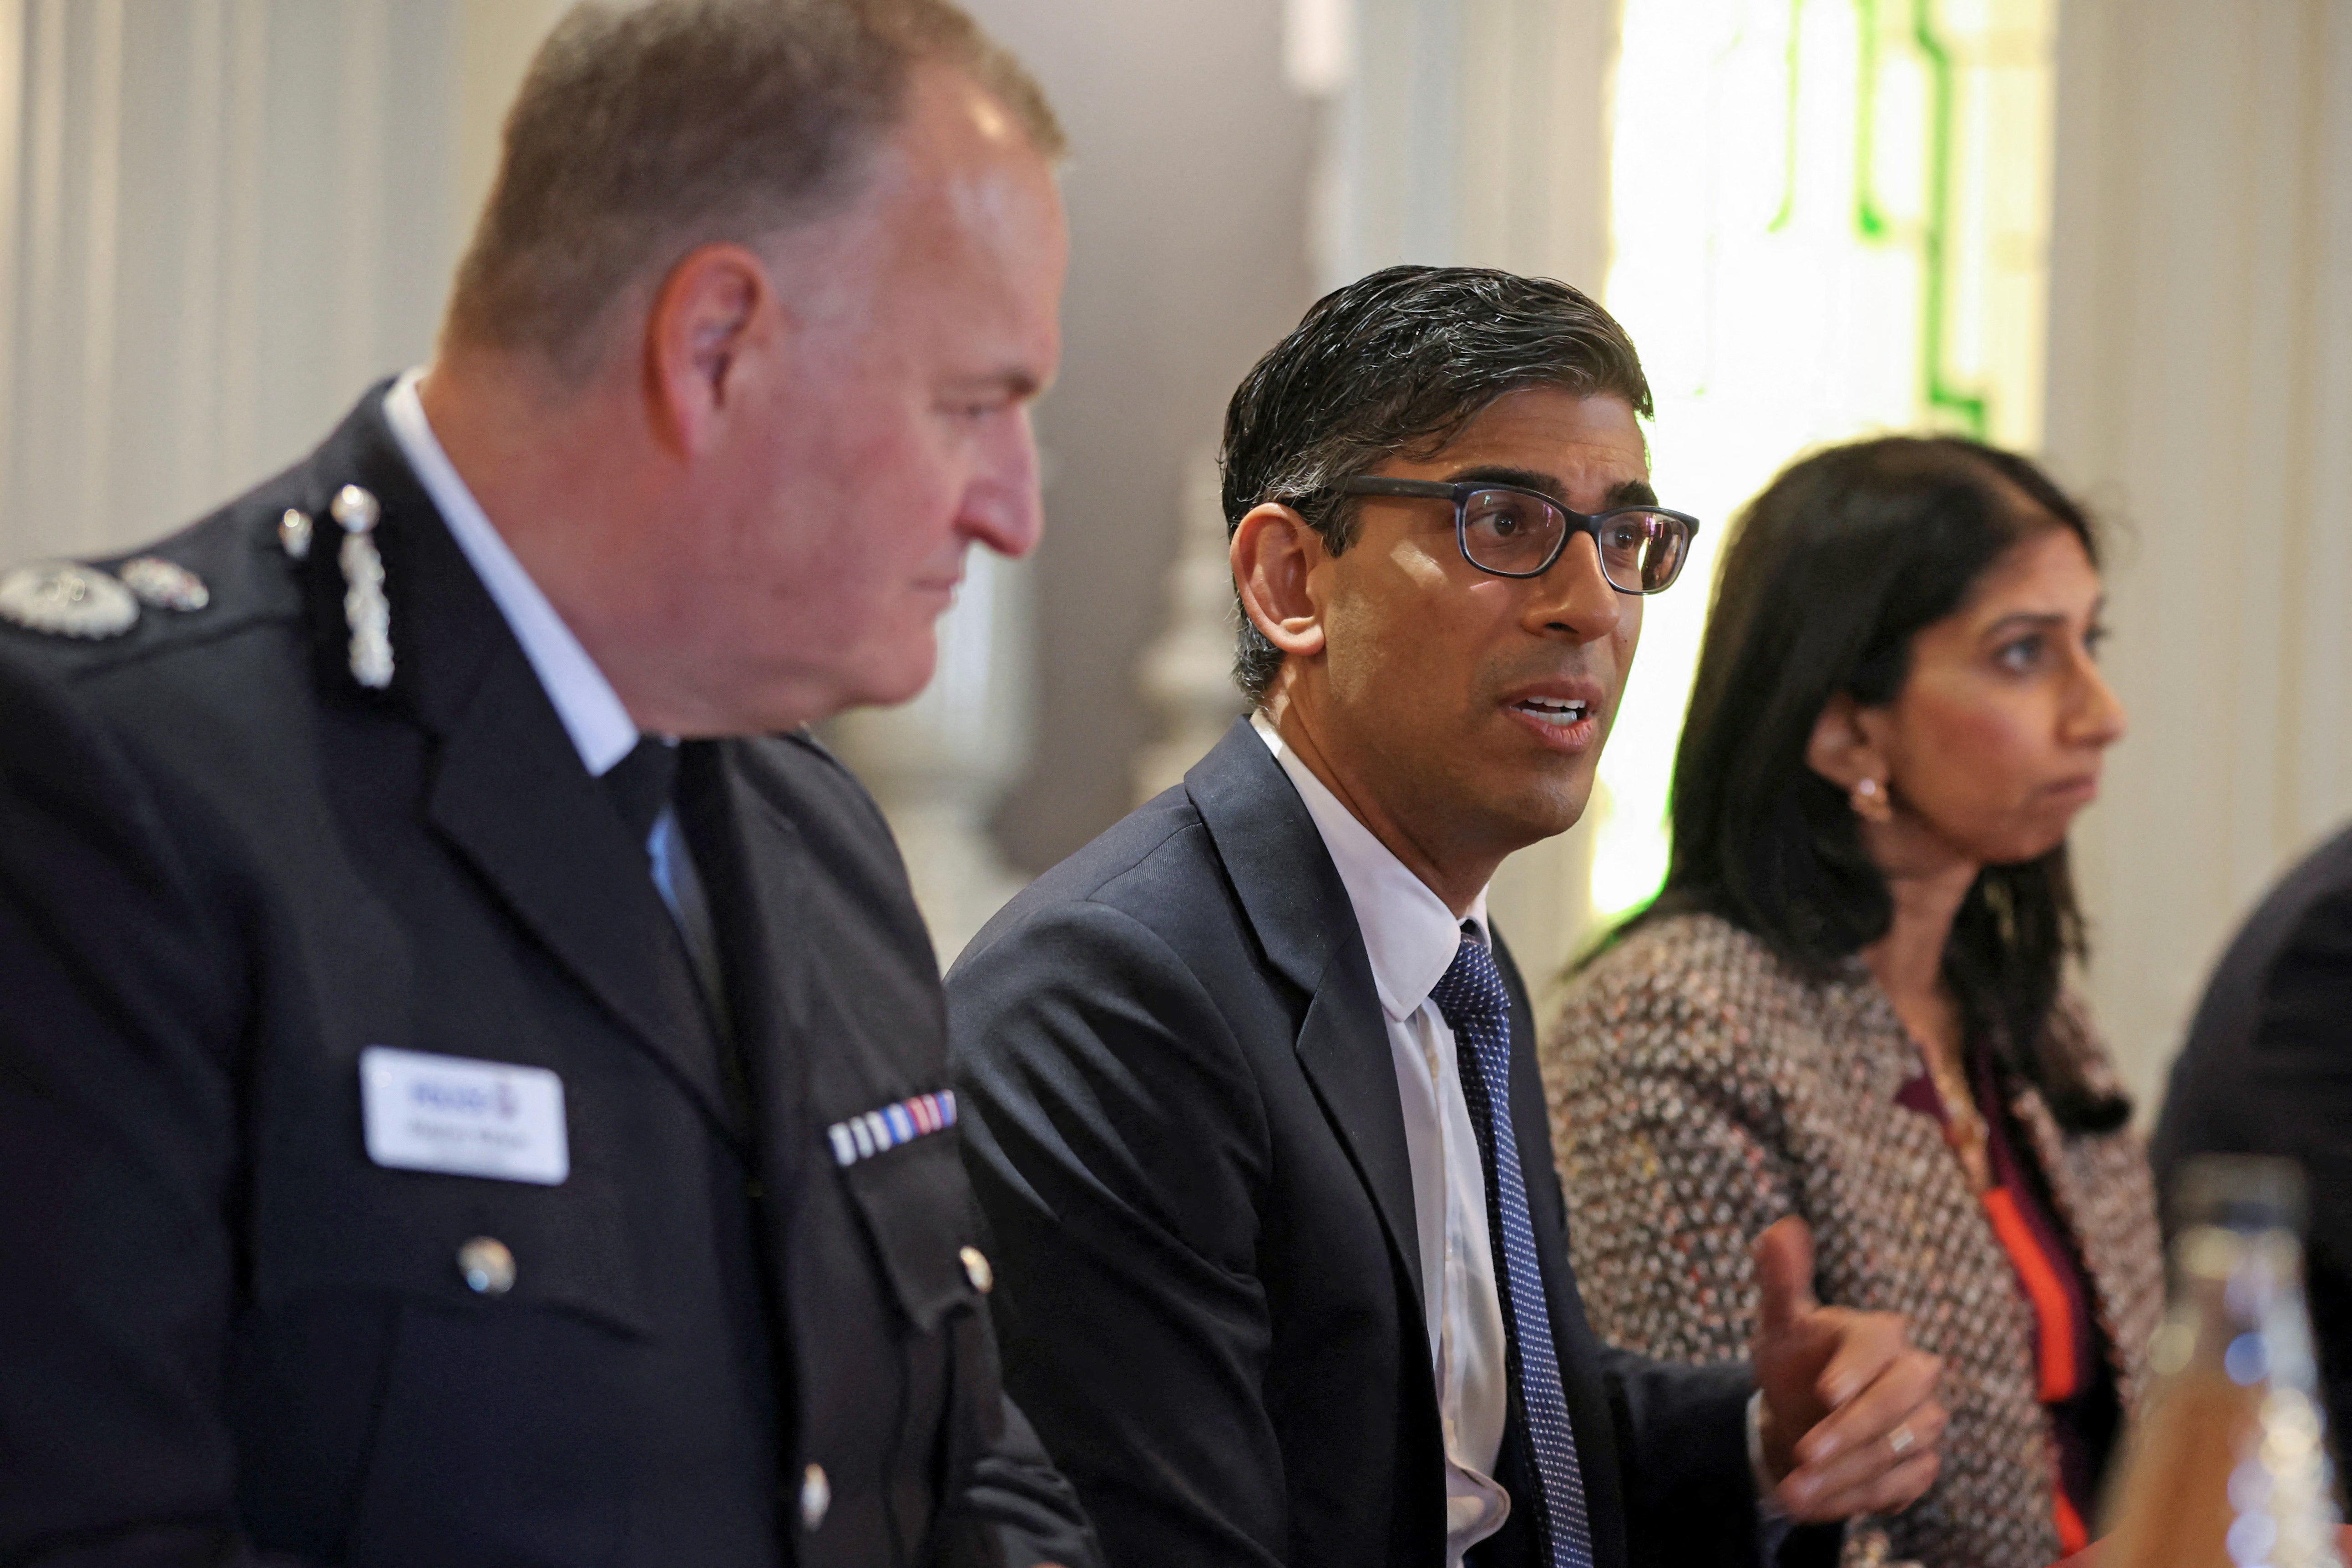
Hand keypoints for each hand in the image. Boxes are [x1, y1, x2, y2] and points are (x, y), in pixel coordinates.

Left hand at [1749, 1216, 1945, 1521]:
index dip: (1857, 1368)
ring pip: (1899, 1449)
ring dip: (1846, 1474)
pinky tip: (1814, 1502)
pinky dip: (1855, 1497)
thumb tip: (1779, 1228)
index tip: (1825, 1391)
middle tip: (1805, 1452)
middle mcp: (1913, 1376)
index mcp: (1880, 1334)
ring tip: (1792, 1490)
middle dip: (1854, 1429)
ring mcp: (1923, 1422)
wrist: (1800, 1416)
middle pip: (1903, 1400)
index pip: (1881, 1343)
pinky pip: (1900, 1486)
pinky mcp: (1920, 1464)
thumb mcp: (1780, 1323)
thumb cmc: (1794, 1361)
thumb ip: (1781, 1279)